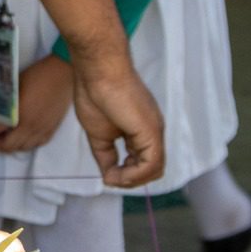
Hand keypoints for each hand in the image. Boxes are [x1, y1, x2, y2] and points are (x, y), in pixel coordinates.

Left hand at [0, 55, 73, 152]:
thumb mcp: (13, 85)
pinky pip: (35, 145)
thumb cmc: (37, 75)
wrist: (63, 73)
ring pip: (21, 148)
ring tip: (3, 135)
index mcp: (18, 113)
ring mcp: (42, 130)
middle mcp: (30, 126)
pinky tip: (20, 135)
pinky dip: (24, 144)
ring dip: (9, 145)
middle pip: (7, 146)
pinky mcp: (51, 130)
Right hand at [70, 54, 164, 187]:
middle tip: (110, 176)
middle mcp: (152, 131)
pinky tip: (115, 172)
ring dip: (131, 180)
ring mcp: (154, 131)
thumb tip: (109, 175)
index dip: (127, 174)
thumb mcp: (99, 134)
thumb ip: (106, 155)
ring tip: (111, 175)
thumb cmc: (96, 93)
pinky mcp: (151, 131)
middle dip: (130, 180)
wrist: (98, 71)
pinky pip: (150, 165)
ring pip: (154, 169)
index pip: (144, 162)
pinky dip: (132, 175)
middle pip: (152, 169)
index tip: (108, 173)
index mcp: (141, 130)